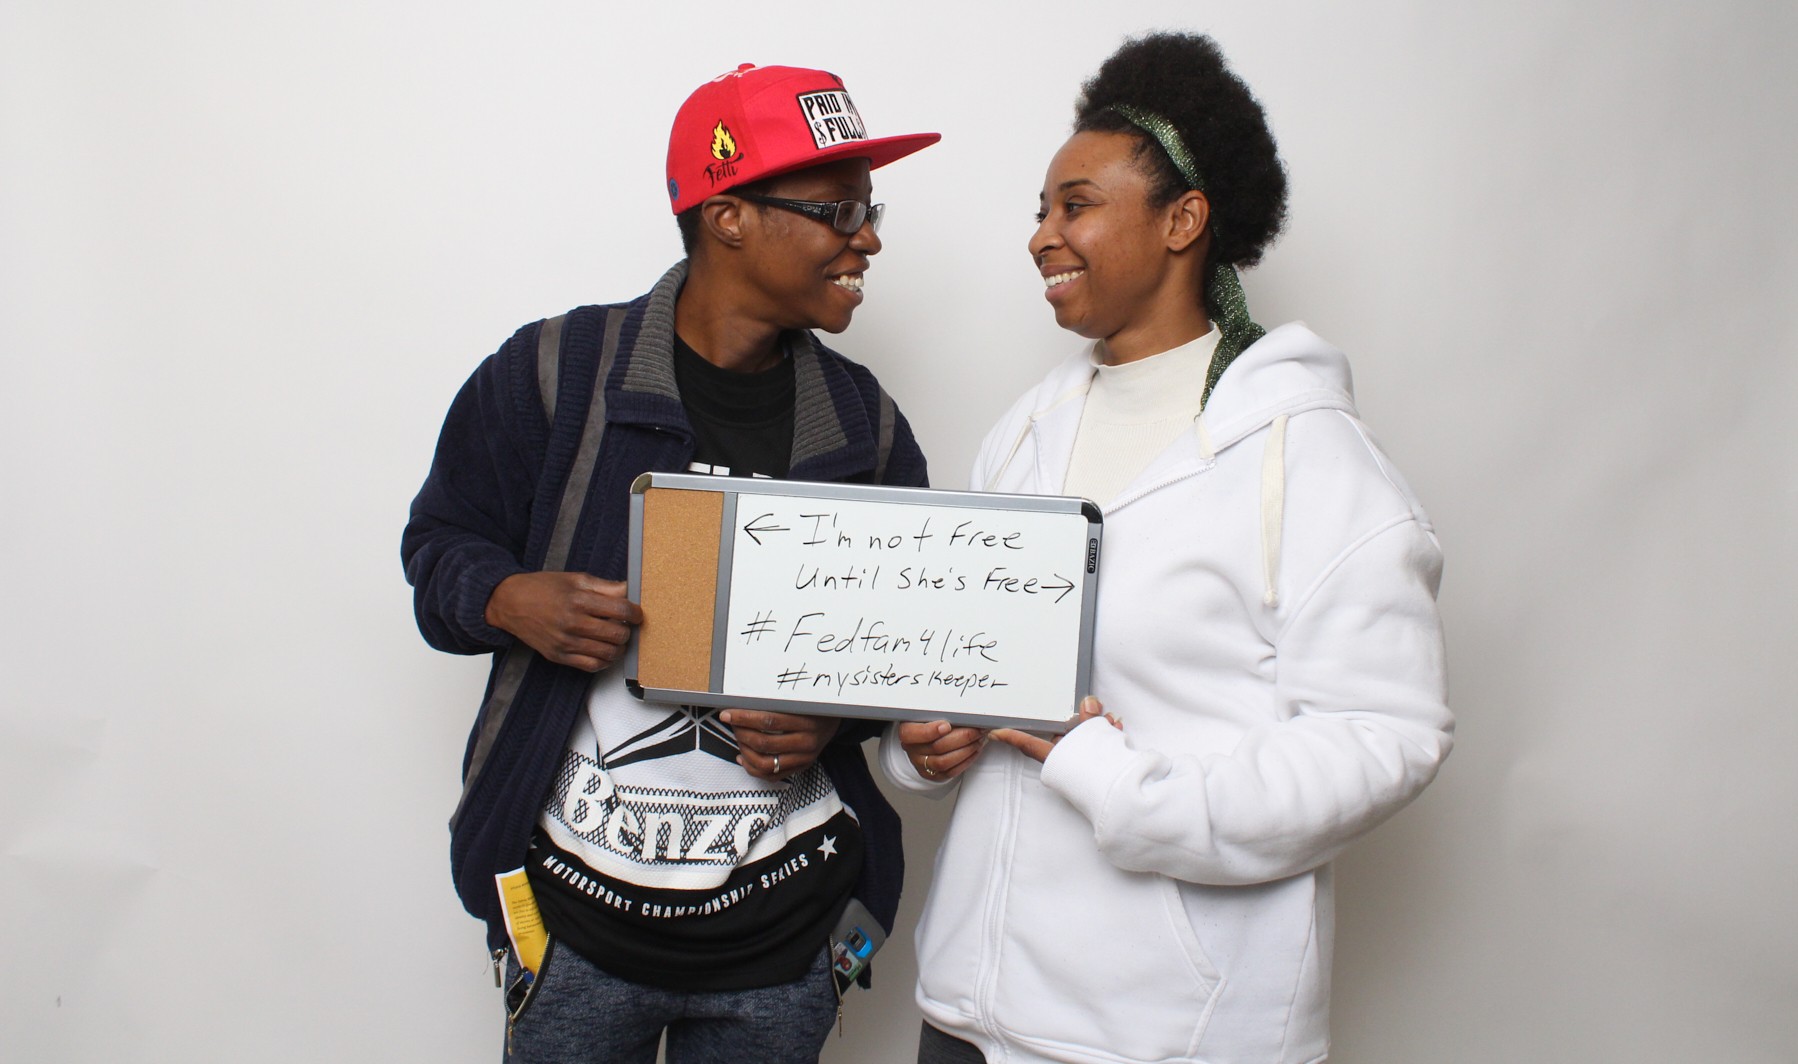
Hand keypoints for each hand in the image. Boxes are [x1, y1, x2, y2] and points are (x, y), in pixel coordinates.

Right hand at [484, 572, 643, 670]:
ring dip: (619, 647)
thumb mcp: (575, 579)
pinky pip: (591, 666)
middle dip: (628, 630)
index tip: (636, 613)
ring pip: (608, 653)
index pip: (620, 609)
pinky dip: (604, 661)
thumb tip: (629, 590)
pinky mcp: (559, 656)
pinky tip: (605, 652)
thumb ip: (604, 586)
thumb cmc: (542, 588)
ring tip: (616, 639)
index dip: (635, 612)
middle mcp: (573, 623)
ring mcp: (566, 642)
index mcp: (579, 600)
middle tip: (626, 626)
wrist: (511, 603)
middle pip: (617, 634)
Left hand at [721, 710, 841, 781]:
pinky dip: (752, 768)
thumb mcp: (801, 701)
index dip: (744, 718)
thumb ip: (776, 702)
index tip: (728, 714)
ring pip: (765, 763)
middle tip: (732, 724)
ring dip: (744, 752)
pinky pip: (771, 775)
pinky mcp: (800, 768)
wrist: (835, 722)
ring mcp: (803, 759)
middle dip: (741, 733)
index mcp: (806, 722)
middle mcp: (806, 743)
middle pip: (764, 743)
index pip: (769, 721)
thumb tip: (743, 702)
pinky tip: (743, 757)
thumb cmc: (812, 707)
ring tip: (738, 739)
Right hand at [897, 719, 987, 781]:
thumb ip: (941, 712)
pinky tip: (974, 750)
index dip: (931, 731)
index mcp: (907, 732)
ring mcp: (922, 764)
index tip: (947, 725)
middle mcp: (912, 750)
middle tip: (976, 729)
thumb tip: (962, 711)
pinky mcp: (933, 775)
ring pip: (944, 762)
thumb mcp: (930, 712)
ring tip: (978, 739)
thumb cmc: (929, 721)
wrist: (926, 738)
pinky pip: (951, 772)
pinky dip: (966, 761)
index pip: (913, 734)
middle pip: (936, 747)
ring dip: (966, 750)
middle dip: (961, 738)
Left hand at [988, 696, 1117, 763]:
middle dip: (1081, 724)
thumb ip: (1090, 720)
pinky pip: (1095, 751)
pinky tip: (1116, 729)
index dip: (1011, 738)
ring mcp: (1078, 770)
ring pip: (1083, 743)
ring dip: (1098, 730)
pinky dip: (1105, 739)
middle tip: (1098, 713)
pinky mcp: (1093, 773)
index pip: (1029, 744)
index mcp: (1056, 757)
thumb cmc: (1102, 774)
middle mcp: (1064, 764)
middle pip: (1064, 738)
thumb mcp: (1095, 739)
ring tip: (1112, 722)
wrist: (1121, 799)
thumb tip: (1088, 703)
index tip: (995, 733)